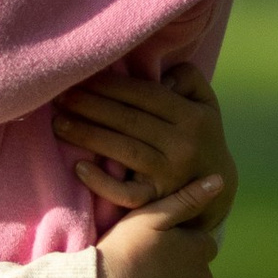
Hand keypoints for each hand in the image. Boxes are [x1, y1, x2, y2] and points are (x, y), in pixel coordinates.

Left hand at [53, 59, 236, 220]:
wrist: (218, 187)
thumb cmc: (198, 134)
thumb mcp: (205, 103)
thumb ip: (187, 78)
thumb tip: (160, 77)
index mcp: (193, 116)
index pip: (145, 94)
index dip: (110, 85)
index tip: (82, 76)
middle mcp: (184, 145)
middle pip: (129, 120)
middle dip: (90, 106)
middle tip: (59, 97)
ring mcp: (170, 175)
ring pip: (124, 150)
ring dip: (87, 136)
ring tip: (59, 124)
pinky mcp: (157, 201)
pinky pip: (127, 193)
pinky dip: (102, 182)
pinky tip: (78, 168)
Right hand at [93, 181, 222, 277]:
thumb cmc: (124, 250)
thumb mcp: (152, 216)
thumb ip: (187, 199)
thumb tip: (219, 180)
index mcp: (200, 249)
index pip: (200, 240)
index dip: (179, 239)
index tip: (155, 241)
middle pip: (196, 265)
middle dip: (179, 262)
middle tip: (145, 259)